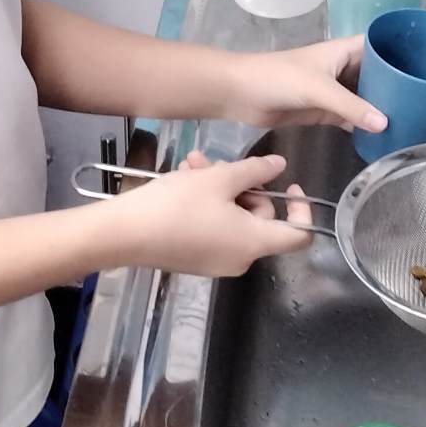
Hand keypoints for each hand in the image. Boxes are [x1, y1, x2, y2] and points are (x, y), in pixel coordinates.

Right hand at [108, 151, 313, 277]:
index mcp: (254, 243)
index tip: (289, 184)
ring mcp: (215, 261)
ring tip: (193, 165)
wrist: (123, 235)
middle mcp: (240, 259)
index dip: (302, 209)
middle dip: (243, 186)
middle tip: (219, 164)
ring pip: (233, 218)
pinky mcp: (194, 259)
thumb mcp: (218, 179)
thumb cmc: (176, 205)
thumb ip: (255, 170)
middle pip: (261, 219)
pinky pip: (214, 228)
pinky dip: (206, 204)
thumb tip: (280, 166)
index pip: (300, 235)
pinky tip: (183, 180)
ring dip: (218, 188)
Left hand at [225, 35, 386, 134]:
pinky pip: (350, 117)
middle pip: (376, 75)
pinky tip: (383, 135)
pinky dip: (363, 125)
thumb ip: (350, 107)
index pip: (380, 45)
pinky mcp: (322, 111)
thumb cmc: (278, 78)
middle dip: (396, 86)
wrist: (240, 94)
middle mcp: (342, 68)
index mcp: (343, 51)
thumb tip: (385, 124)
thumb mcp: (318, 89)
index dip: (402, 52)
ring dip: (381, 107)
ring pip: (364, 98)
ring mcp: (332, 90)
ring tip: (413, 120)